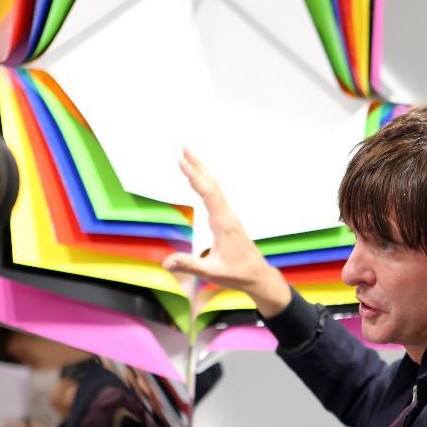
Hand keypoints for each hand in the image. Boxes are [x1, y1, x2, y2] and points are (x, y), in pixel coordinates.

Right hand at [162, 149, 291, 316]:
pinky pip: (217, 198)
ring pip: (215, 190)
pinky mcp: (229, 222)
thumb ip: (190, 265)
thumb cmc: (238, 274)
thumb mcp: (212, 273)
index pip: (208, 195)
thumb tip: (167, 262)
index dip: (195, 177)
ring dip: (202, 174)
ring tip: (189, 160)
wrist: (259, 277)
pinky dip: (207, 186)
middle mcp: (227, 217)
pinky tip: (201, 183)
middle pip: (212, 186)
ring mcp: (229, 218)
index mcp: (223, 224)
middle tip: (185, 149)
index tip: (182, 161)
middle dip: (198, 167)